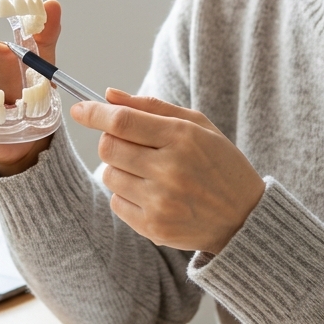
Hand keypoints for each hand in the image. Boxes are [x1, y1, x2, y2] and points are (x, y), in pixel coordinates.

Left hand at [70, 89, 264, 253]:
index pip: (122, 121)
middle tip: (129, 142)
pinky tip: (152, 193)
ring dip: (119, 168)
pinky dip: (126, 194)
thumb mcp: (198, 125)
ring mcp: (160, 201)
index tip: (80, 108)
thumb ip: (152, 107)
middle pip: (108, 147)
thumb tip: (108, 95)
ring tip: (148, 171)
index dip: (94, 113)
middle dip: (110, 140)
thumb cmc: (220, 164)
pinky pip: (116, 203)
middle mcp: (169, 169)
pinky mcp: (154, 227)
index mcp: (182, 137)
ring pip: (109, 175)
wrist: (244, 218)